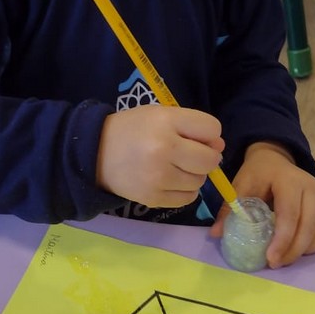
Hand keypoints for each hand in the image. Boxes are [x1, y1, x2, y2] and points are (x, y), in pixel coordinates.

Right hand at [97, 105, 224, 209]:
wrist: (95, 152)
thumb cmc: (133, 129)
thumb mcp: (160, 115)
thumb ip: (192, 126)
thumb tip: (219, 148)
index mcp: (166, 121)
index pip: (212, 129)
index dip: (208, 134)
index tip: (195, 136)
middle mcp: (164, 149)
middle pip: (210, 159)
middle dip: (206, 157)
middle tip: (188, 155)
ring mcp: (159, 176)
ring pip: (200, 181)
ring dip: (194, 175)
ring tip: (175, 167)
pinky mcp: (153, 198)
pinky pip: (188, 198)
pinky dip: (184, 190)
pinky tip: (169, 180)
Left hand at [210, 142, 314, 267]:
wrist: (275, 159)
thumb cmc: (257, 173)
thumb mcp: (241, 185)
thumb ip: (231, 208)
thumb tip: (217, 234)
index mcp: (289, 180)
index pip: (290, 213)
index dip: (282, 239)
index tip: (270, 258)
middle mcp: (311, 187)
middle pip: (309, 226)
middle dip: (293, 250)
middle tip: (275, 264)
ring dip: (306, 249)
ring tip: (285, 258)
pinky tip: (299, 250)